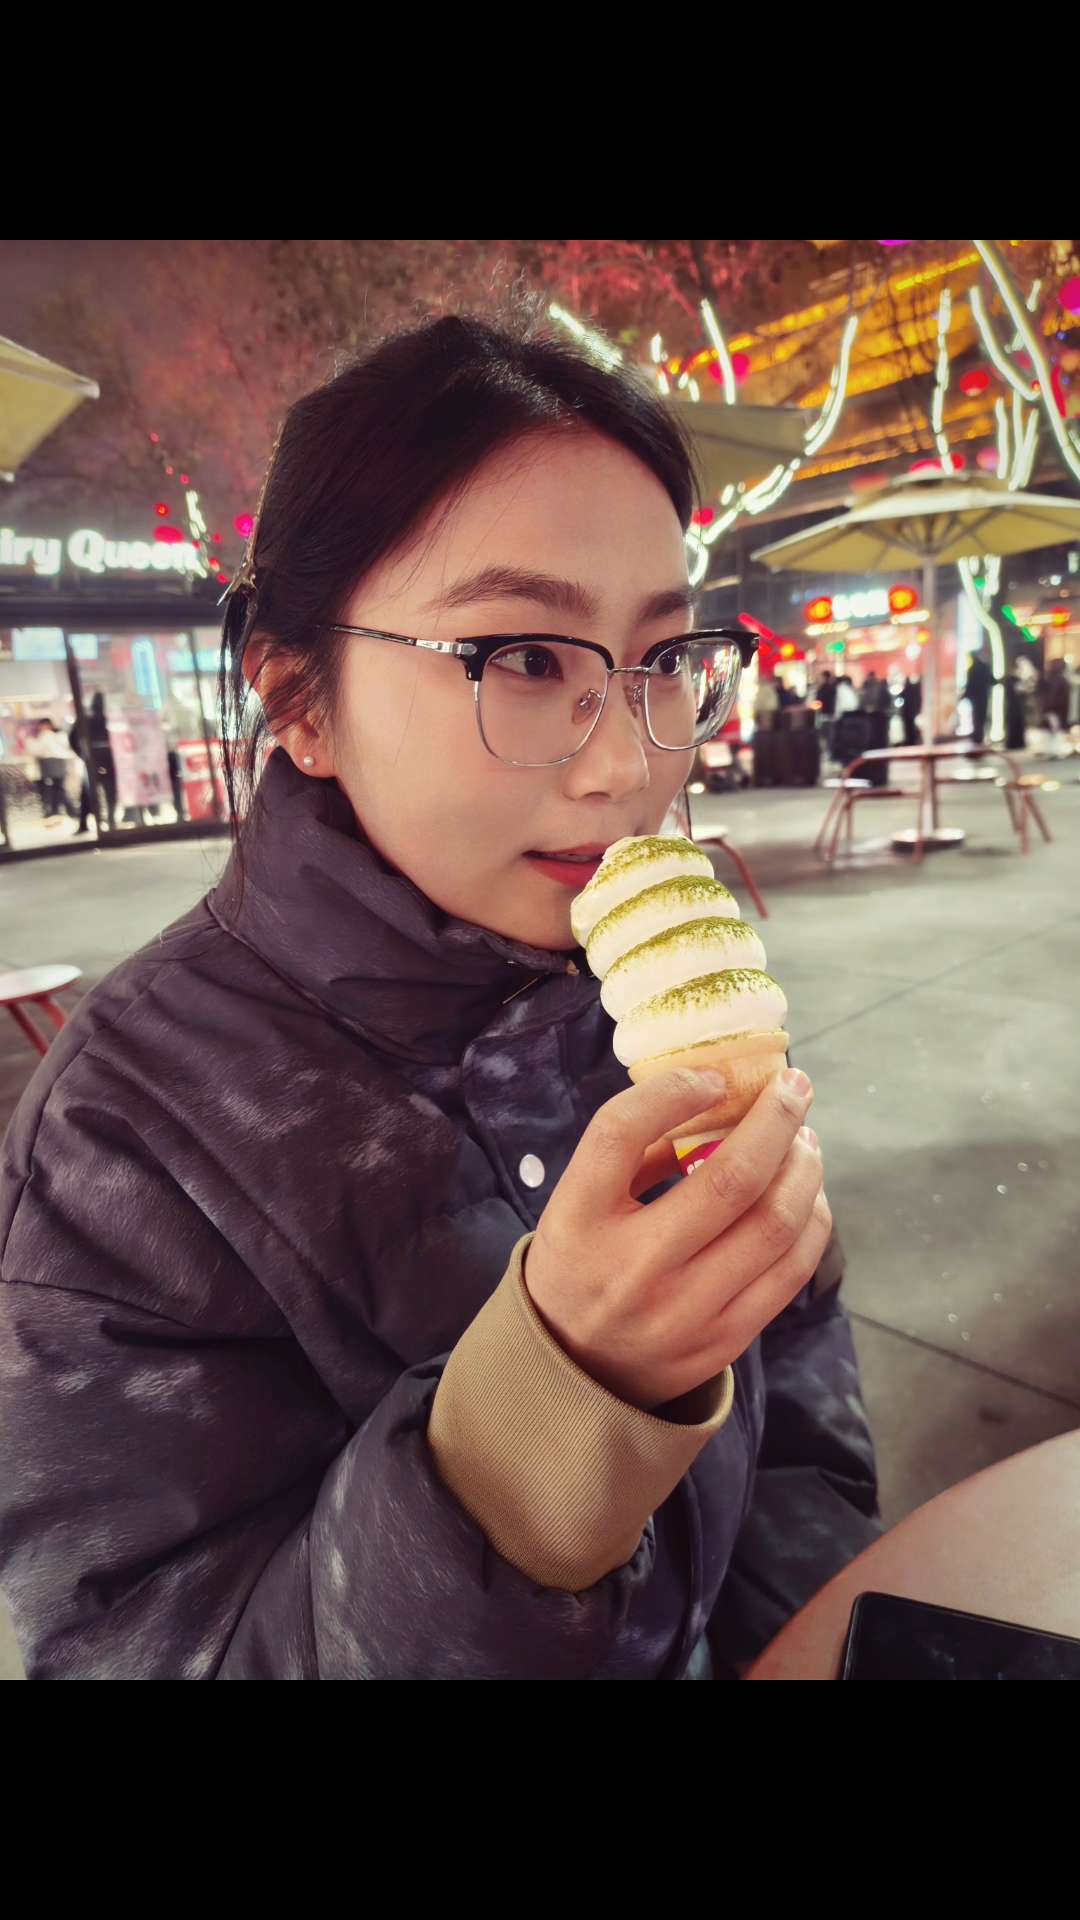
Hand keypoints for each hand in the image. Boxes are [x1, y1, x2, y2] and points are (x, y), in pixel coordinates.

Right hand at [525, 1067, 829, 1410]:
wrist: (575, 1372)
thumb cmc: (583, 1263)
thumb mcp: (577, 1203)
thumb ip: (634, 1152)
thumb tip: (720, 1095)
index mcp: (577, 1219)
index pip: (620, 1133)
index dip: (673, 1092)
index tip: (713, 1077)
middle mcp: (631, 1267)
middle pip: (729, 1179)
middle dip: (778, 1120)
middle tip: (796, 1086)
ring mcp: (682, 1312)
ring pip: (775, 1224)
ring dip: (804, 1169)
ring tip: (806, 1143)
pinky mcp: (722, 1341)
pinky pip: (790, 1271)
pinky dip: (812, 1222)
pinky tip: (809, 1194)